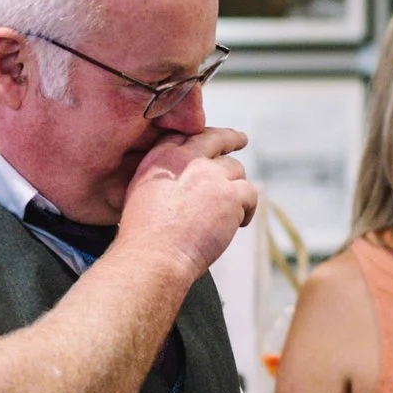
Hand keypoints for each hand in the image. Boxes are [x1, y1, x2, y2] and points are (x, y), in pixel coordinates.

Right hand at [117, 127, 257, 278]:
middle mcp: (187, 160)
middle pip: (215, 139)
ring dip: (235, 186)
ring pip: (236, 169)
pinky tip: (239, 223)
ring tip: (231, 208)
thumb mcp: (142, 193)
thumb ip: (163, 179)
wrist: (154, 255)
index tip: (210, 141)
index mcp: (161, 158)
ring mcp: (211, 175)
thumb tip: (182, 185)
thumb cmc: (145, 236)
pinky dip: (248, 209)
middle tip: (240, 139)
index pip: (185, 136)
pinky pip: (250, 193)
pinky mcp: (230, 194)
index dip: (201, 138)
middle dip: (230, 138)